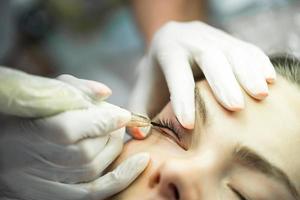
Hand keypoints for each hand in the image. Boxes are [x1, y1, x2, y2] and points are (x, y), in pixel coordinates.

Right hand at [0, 71, 149, 199]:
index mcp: (33, 130)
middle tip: (116, 121)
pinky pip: (95, 191)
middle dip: (110, 132)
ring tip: (114, 134)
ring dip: (113, 148)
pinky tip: (141, 162)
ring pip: (95, 167)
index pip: (75, 128)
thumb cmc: (21, 116)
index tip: (123, 114)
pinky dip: (121, 178)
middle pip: (89, 149)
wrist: (3, 147)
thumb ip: (72, 90)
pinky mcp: (55, 193)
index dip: (105, 119)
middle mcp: (38, 160)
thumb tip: (106, 93)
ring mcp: (47, 181)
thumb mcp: (41, 93)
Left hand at [129, 21, 275, 132]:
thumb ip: (139, 112)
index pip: (176, 74)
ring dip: (248, 72)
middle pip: (209, 56)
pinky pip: (247, 48)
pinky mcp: (229, 39)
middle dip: (223, 82)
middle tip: (235, 108)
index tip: (189, 125)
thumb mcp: (143, 91)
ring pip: (233, 50)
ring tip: (260, 95)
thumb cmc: (157, 75)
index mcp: (167, 49)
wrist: (171, 43)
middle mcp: (191, 38)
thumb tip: (139, 135)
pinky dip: (259, 63)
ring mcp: (212, 36)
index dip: (182, 99)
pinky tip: (269, 80)